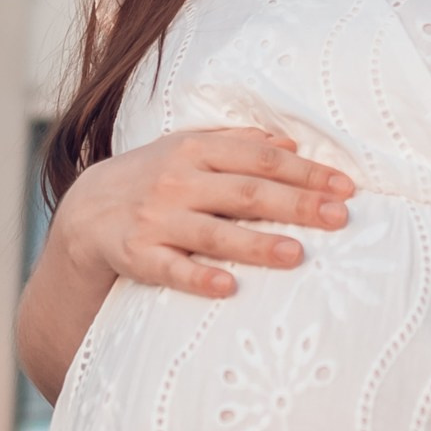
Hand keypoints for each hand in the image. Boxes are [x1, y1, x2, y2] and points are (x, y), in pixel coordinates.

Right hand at [54, 126, 352, 298]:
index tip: (345, 187)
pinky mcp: (137, 255)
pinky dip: (198, 277)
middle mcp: (178, 181)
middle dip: (296, 205)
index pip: (260, 158)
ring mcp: (157, 219)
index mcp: (195, 150)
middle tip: (339, 218)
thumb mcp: (188, 148)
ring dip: (256, 244)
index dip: (304, 172)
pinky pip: (171, 269)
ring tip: (297, 254)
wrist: (85, 212)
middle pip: (247, 193)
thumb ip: (237, 142)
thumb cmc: (153, 177)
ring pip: (214, 232)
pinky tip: (227, 287)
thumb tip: (291, 143)